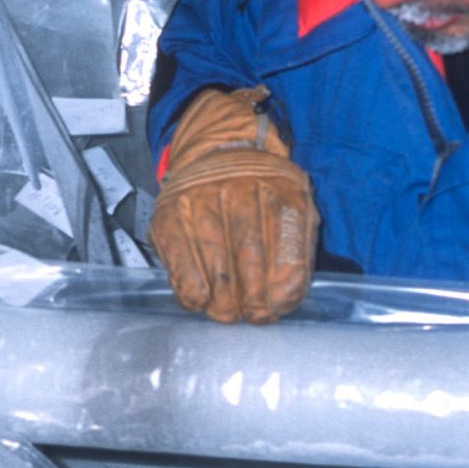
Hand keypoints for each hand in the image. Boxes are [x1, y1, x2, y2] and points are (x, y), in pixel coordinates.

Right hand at [149, 87, 318, 323]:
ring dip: (223, 299)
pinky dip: (191, 289)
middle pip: (249, 252)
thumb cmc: (260, 190)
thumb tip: (289, 294)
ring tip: (229, 313)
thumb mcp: (293, 202)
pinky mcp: (170, 215)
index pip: (287, 241)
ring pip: (215, 260)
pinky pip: (180, 261)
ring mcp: (200, 199)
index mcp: (280, 185)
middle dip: (254, 296)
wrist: (215, 152)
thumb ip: (298, 244)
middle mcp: (239, 187)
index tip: (280, 306)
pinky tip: (200, 300)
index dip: (284, 283)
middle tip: (254, 315)